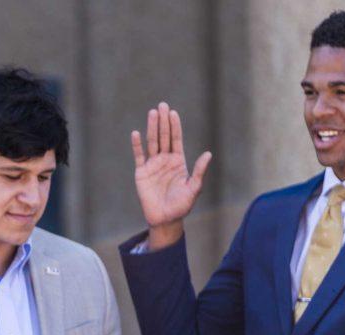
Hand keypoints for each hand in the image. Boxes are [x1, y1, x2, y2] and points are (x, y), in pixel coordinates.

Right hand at [130, 102, 211, 245]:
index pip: (176, 139)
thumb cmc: (181, 205)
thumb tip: (208, 154)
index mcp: (178, 161)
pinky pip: (139, 156)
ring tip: (152, 113)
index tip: (173, 113)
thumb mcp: (193, 188)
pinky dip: (137, 145)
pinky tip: (136, 133)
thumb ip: (199, 171)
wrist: (166, 219)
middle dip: (163, 121)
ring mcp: (153, 165)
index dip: (175, 126)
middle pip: (164, 137)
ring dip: (152, 128)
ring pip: (152, 142)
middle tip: (162, 105)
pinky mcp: (142, 173)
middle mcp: (165, 160)